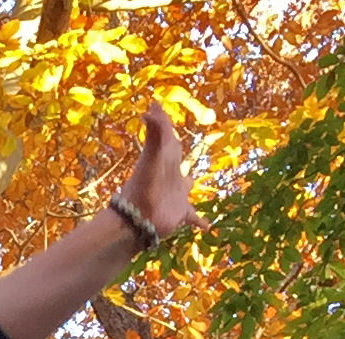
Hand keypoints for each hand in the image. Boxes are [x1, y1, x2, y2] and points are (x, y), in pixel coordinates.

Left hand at [119, 103, 193, 239]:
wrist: (137, 221)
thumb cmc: (144, 187)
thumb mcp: (152, 156)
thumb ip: (155, 132)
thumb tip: (151, 106)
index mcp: (166, 160)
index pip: (167, 136)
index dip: (164, 122)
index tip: (156, 106)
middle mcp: (172, 175)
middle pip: (177, 160)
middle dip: (178, 151)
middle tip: (177, 141)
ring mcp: (176, 194)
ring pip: (185, 185)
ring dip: (188, 182)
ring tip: (191, 180)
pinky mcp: (181, 213)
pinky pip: (194, 217)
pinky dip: (201, 221)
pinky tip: (208, 227)